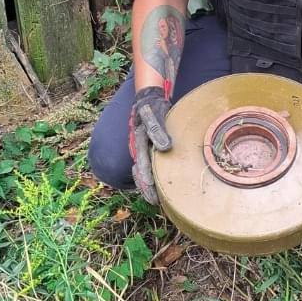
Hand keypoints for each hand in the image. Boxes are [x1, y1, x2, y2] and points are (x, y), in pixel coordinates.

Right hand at [129, 85, 171, 203]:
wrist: (147, 99)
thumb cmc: (153, 106)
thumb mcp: (155, 114)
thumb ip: (158, 129)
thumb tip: (165, 148)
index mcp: (138, 140)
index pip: (142, 165)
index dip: (147, 180)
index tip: (153, 192)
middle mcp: (136, 147)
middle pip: (140, 172)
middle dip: (146, 188)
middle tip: (155, 202)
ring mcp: (139, 148)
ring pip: (140, 171)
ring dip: (146, 185)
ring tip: (155, 199)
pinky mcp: (144, 148)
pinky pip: (144, 166)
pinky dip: (147, 177)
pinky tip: (153, 186)